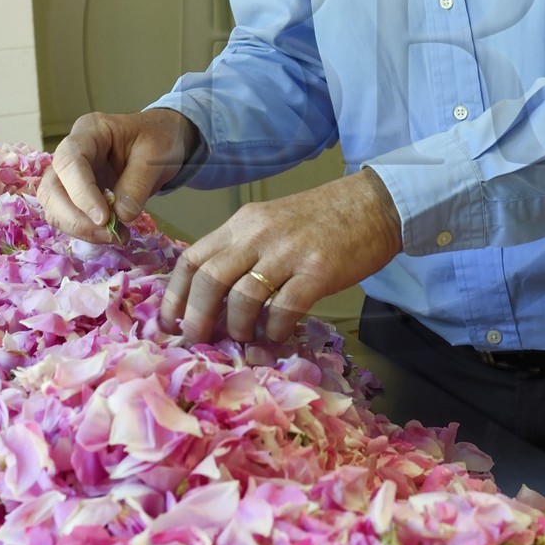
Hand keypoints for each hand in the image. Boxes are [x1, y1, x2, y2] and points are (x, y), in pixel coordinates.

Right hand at [37, 108, 196, 242]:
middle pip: (51, 189)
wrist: (163, 143)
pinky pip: (69, 218)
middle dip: (75, 218)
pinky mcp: (77, 196)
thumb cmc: (158, 139)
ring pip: (54, 208)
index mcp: (89, 132)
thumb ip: (138, 184)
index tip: (103, 217)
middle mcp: (72, 153)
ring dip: (80, 229)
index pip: (69, 161)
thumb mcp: (156, 156)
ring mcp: (71, 176)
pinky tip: (112, 234)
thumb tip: (121, 216)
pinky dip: (87, 231)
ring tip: (115, 236)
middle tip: (109, 233)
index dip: (81, 193)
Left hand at [161, 168, 402, 344]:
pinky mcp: (319, 270)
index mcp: (242, 223)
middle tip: (200, 340)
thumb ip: (243, 252)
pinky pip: (285, 308)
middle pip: (210, 279)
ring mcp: (289, 251)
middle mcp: (259, 234)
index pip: (192, 258)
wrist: (373, 204)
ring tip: (246, 339)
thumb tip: (214, 299)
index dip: (176, 295)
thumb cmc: (322, 219)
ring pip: (244, 297)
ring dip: (239, 327)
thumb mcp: (271, 224)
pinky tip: (279, 334)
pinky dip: (276, 329)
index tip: (170, 323)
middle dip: (198, 318)